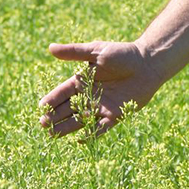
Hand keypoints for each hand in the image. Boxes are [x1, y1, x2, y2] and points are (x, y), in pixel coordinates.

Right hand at [38, 41, 164, 137]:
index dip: (51, 100)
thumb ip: (74, 52)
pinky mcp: (115, 115)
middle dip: (55, 116)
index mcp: (82, 80)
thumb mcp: (96, 51)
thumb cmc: (122, 54)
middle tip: (43, 124)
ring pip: (80, 119)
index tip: (41, 107)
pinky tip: (79, 140)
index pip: (62, 92)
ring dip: (66, 127)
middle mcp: (89, 95)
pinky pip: (100, 127)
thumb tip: (50, 48)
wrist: (147, 63)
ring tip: (52, 134)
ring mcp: (101, 107)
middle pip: (68, 108)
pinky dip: (91, 134)